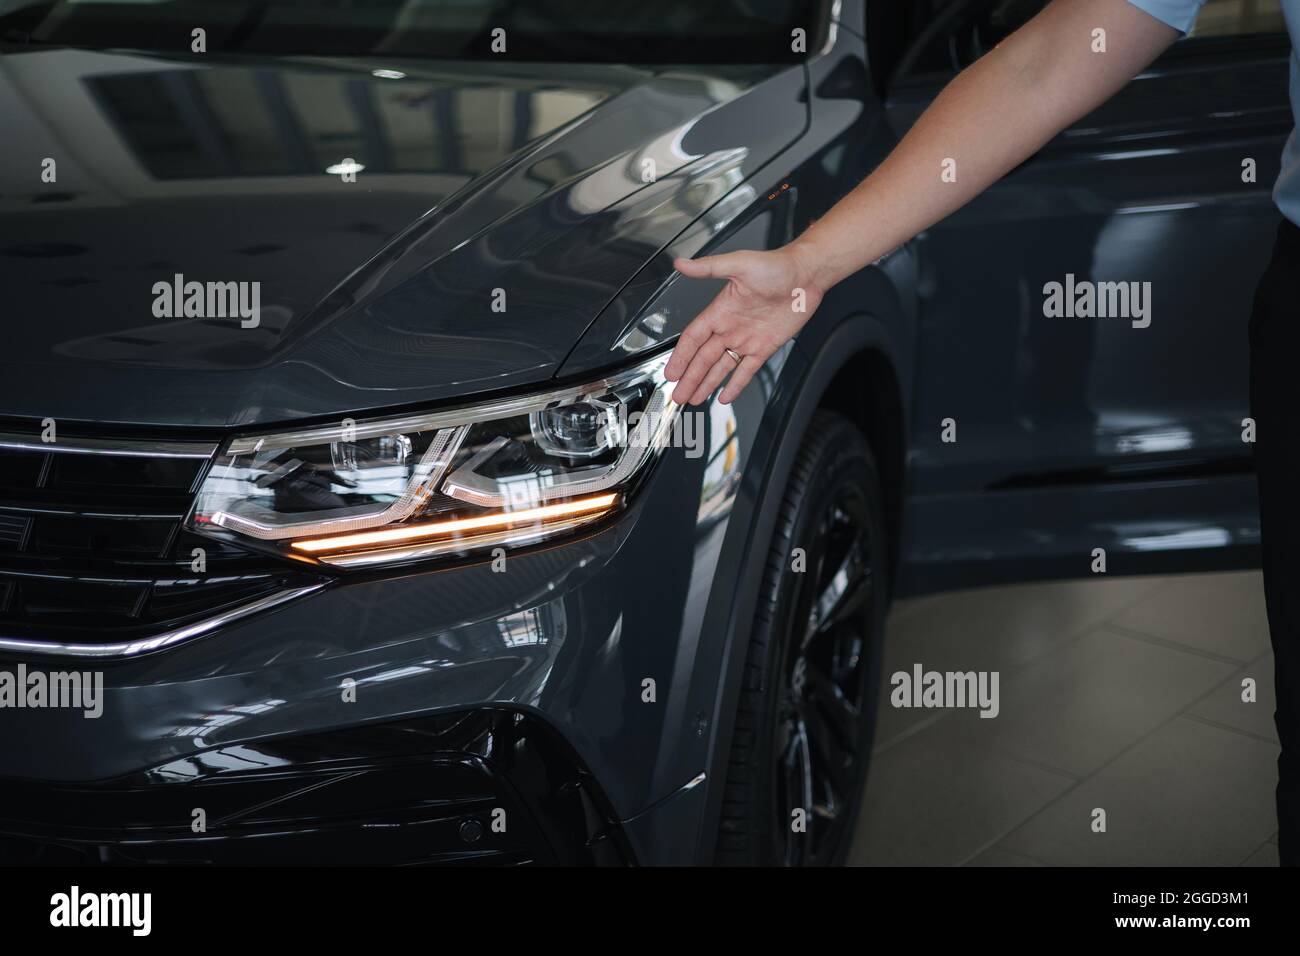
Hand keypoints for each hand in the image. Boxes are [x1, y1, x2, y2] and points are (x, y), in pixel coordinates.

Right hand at [665, 246, 822, 405]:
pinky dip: (735, 384)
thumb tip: (682, 264)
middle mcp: (731, 327)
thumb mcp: (739, 264)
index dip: (681, 357)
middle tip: (677, 394)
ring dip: (706, 383)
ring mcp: (747, 339)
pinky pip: (747, 370)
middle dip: (689, 378)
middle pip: (703, 358)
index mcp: (720, 310)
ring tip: (693, 397)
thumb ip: (708, 268)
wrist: (806, 274)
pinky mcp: (765, 347)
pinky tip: (725, 395)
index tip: (670, 372)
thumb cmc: (776, 265)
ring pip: (721, 367)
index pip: (693, 338)